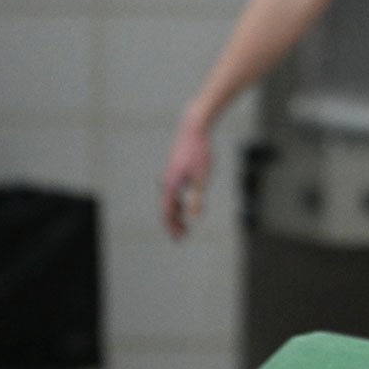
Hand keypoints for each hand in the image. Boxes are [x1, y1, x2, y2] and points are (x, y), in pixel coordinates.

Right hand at [160, 118, 211, 236]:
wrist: (193, 128)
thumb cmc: (200, 151)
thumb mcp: (202, 177)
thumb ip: (197, 197)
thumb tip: (194, 215)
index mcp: (170, 185)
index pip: (167, 212)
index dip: (172, 227)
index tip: (179, 239)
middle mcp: (166, 182)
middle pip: (167, 208)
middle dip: (173, 224)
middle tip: (182, 237)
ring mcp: (168, 176)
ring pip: (168, 201)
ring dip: (175, 214)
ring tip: (184, 225)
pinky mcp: (173, 171)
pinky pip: (172, 193)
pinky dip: (176, 203)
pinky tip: (184, 206)